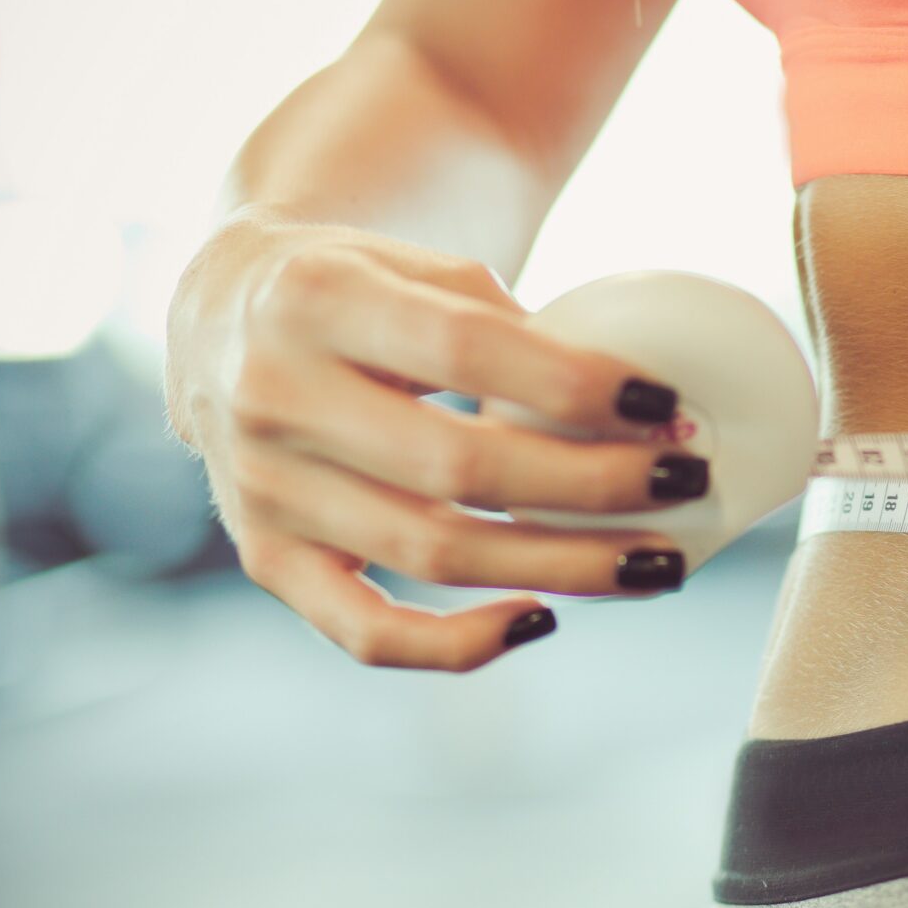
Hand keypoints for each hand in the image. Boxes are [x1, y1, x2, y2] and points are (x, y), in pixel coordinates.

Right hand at [165, 212, 707, 669]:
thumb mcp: (420, 265)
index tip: (665, 403)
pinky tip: (545, 618)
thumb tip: (643, 409)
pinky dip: (461, 643)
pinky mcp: (267, 560)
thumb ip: (513, 321)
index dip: (574, 383)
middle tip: (684, 481)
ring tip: (658, 561)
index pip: (466, 347)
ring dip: (564, 567)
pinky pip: (368, 633)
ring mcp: (264, 489)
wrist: (223, 321)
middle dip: (593, 484)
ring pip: (435, 555)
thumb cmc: (362, 290)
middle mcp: (273, 397)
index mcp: (315, 299)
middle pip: (459, 467)